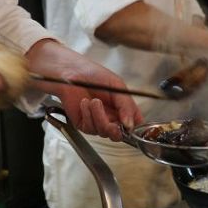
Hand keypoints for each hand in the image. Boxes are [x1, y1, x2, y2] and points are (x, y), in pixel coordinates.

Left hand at [25, 39, 141, 139]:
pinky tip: (84, 103)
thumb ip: (126, 105)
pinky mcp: (84, 124)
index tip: (128, 124)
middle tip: (112, 124)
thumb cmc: (94, 74)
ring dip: (98, 116)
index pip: (134, 124)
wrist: (72, 72)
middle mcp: (112, 117)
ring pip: (104, 132)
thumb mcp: (117, 85)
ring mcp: (98, 122)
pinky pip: (90, 128)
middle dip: (114, 130)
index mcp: (123, 108)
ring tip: (93, 101)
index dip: (133, 128)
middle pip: (119, 135)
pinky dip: (88, 115)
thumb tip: (130, 123)